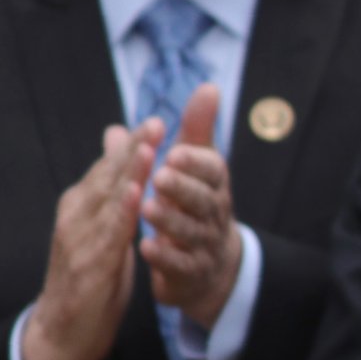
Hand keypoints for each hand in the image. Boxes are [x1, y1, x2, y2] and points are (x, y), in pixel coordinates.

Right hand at [22, 122, 158, 359]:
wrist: (61, 330)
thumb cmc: (86, 273)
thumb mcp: (100, 228)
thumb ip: (109, 190)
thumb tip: (116, 149)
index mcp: (80, 205)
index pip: (109, 168)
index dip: (132, 144)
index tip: (157, 121)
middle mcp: (75, 216)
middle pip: (107, 177)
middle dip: (133, 150)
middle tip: (157, 123)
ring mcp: (78, 240)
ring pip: (107, 201)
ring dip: (128, 174)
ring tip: (149, 149)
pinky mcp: (87, 266)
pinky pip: (108, 235)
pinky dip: (122, 213)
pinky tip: (137, 196)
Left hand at [140, 83, 243, 329]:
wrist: (210, 265)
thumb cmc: (197, 204)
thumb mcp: (199, 166)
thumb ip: (198, 129)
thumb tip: (208, 87)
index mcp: (214, 186)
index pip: (213, 170)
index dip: (196, 162)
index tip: (174, 151)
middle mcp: (214, 214)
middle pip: (204, 200)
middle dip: (183, 187)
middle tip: (160, 174)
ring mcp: (204, 245)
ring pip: (191, 232)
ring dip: (170, 220)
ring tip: (148, 207)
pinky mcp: (191, 272)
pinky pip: (181, 265)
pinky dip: (164, 258)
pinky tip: (146, 248)